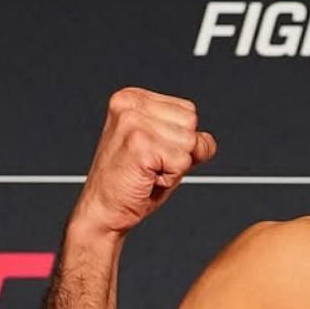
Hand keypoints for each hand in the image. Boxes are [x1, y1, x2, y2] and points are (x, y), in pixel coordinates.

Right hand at [73, 88, 216, 235]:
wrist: (103, 209)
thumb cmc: (131, 181)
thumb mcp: (163, 148)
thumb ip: (186, 135)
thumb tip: (205, 140)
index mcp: (132, 99)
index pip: (188, 111)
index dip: (181, 139)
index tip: (154, 152)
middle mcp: (129, 106)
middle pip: (191, 124)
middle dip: (181, 150)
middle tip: (151, 164)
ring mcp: (132, 123)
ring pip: (190, 142)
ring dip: (176, 165)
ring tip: (149, 171)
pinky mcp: (139, 145)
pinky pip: (183, 161)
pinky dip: (171, 177)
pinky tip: (147, 178)